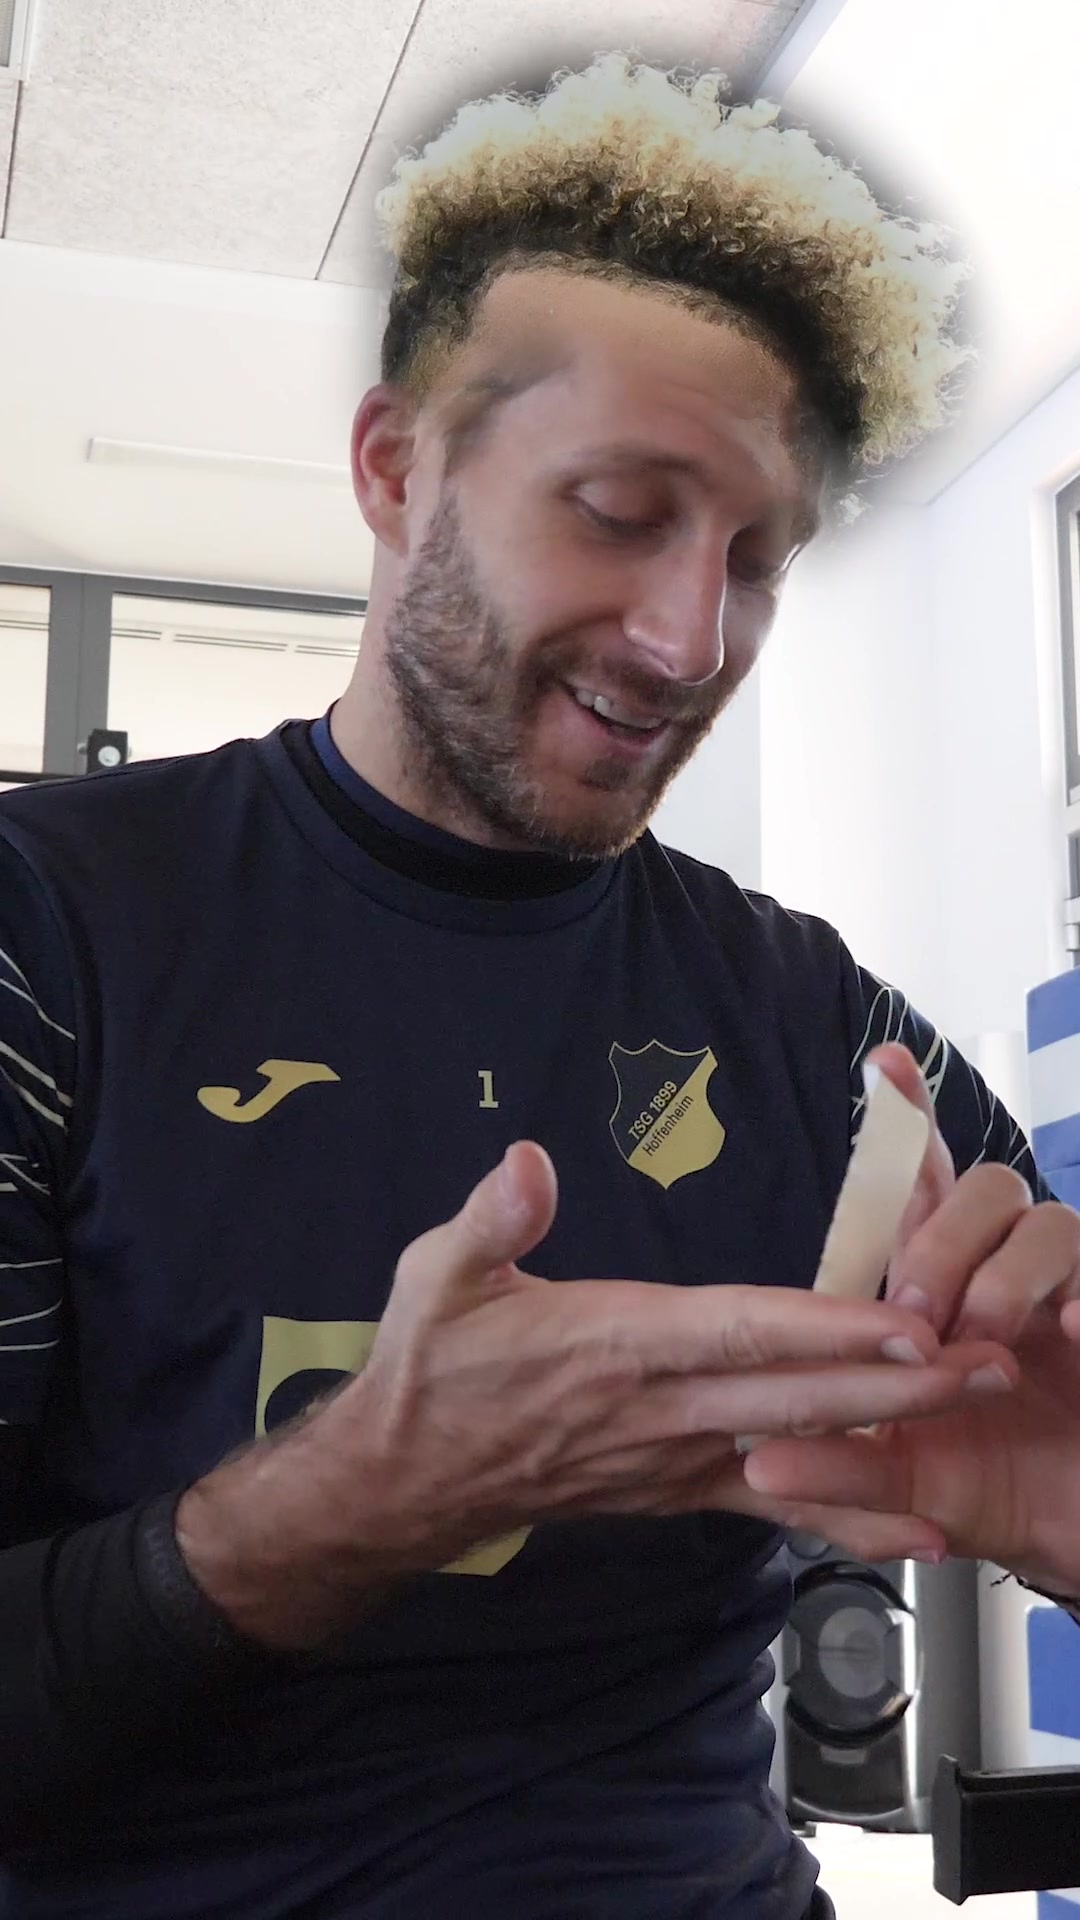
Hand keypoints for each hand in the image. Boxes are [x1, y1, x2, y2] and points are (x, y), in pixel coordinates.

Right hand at [178, 1136, 1006, 1647]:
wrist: (405, 1480)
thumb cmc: (431, 1366)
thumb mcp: (436, 1275)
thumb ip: (491, 1220)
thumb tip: (527, 1161)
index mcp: (614, 1345)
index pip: (737, 1333)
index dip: (824, 1329)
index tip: (902, 1321)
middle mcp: (659, 1410)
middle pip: (797, 1397)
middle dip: (899, 1382)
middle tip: (989, 1363)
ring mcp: (674, 1458)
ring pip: (803, 1449)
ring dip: (897, 1435)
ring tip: (980, 1415)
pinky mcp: (678, 1490)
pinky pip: (777, 1508)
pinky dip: (852, 1518)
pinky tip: (920, 1531)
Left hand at [739, 1044, 1079, 1592]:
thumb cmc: (1003, 1492)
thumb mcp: (913, 1490)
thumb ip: (842, 1473)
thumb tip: (760, 1465)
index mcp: (950, 1288)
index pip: (924, 1188)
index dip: (907, 1120)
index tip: (883, 1064)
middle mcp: (1013, 1272)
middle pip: (985, 1189)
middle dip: (944, 1238)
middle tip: (922, 1314)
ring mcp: (1073, 1290)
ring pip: (1049, 1221)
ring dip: (1006, 1277)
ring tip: (988, 1343)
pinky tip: (1071, 1331)